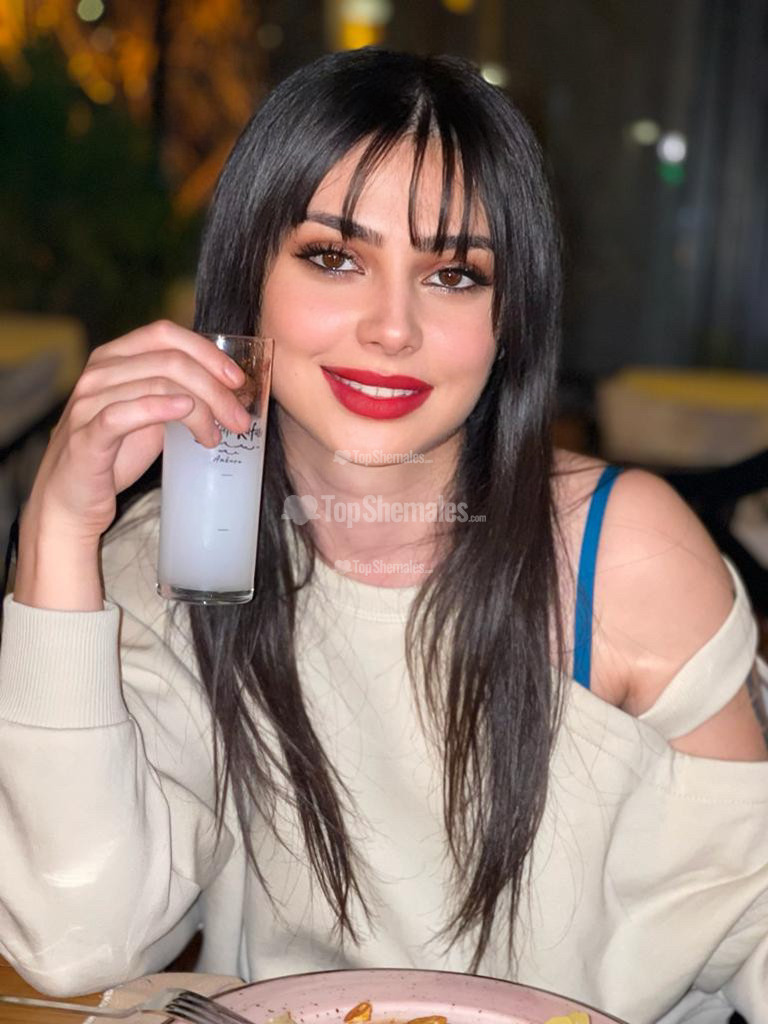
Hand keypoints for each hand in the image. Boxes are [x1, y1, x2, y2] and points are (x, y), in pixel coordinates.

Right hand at [18, 321, 251, 579]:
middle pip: (170, 361)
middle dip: (215, 388)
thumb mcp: (150, 415)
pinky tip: (186, 414)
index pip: (165, 333)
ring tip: (215, 436)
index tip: (237, 381)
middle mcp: (99, 372)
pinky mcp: (87, 435)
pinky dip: (161, 409)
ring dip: (201, 410)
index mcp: (114, 357)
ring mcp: (89, 401)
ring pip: (158, 384)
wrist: (72, 499)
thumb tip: (228, 392)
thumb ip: (177, 395)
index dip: (207, 352)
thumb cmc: (113, 455)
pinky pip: (126, 413)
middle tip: (240, 420)